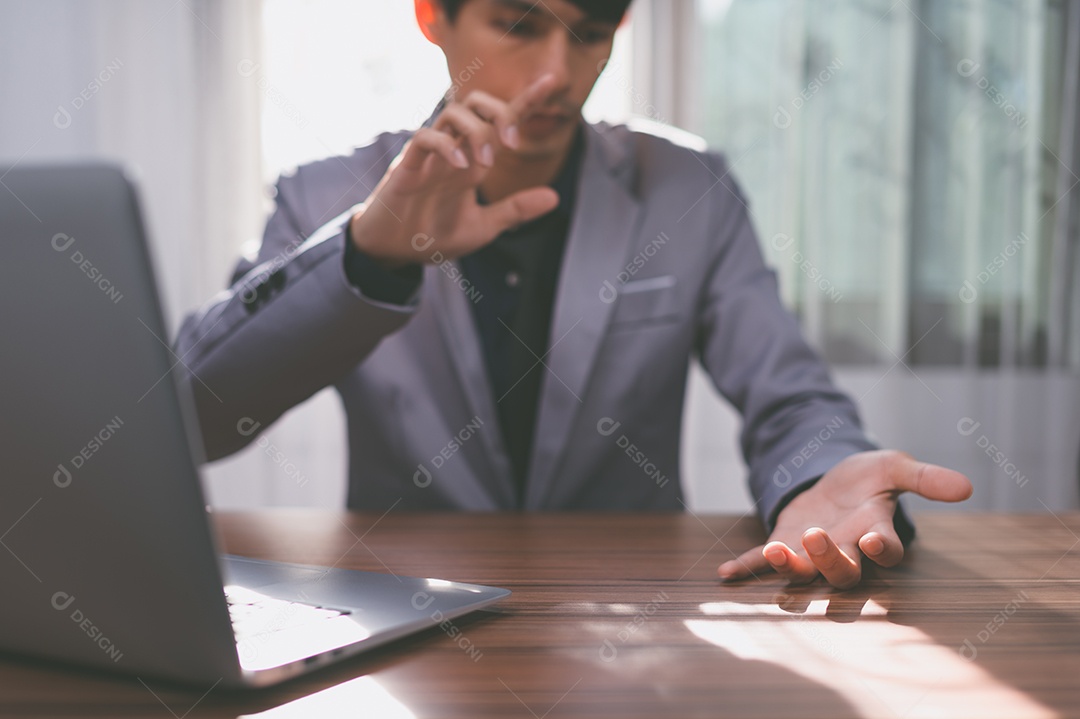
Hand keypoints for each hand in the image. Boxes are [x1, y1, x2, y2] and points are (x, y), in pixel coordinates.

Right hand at [349, 74, 561, 267]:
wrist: (393, 253)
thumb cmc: (432, 235)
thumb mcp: (484, 227)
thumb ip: (515, 211)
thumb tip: (554, 198)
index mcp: (473, 162)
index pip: (501, 123)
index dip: (525, 102)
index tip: (549, 83)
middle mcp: (454, 151)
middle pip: (475, 104)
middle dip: (499, 111)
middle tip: (512, 142)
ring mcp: (430, 156)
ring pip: (452, 112)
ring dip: (475, 130)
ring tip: (484, 163)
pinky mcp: (407, 166)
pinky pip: (424, 138)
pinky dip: (445, 145)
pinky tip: (460, 166)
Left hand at [717, 450, 972, 589]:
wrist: (830, 481)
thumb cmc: (867, 479)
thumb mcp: (893, 467)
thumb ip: (925, 477)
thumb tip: (967, 485)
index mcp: (876, 533)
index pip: (886, 551)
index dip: (881, 548)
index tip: (873, 538)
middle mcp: (846, 552)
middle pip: (844, 571)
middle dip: (831, 559)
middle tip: (818, 539)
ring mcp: (811, 555)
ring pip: (805, 572)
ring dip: (790, 566)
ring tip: (775, 553)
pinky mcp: (783, 547)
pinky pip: (762, 563)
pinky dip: (745, 568)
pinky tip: (725, 573)